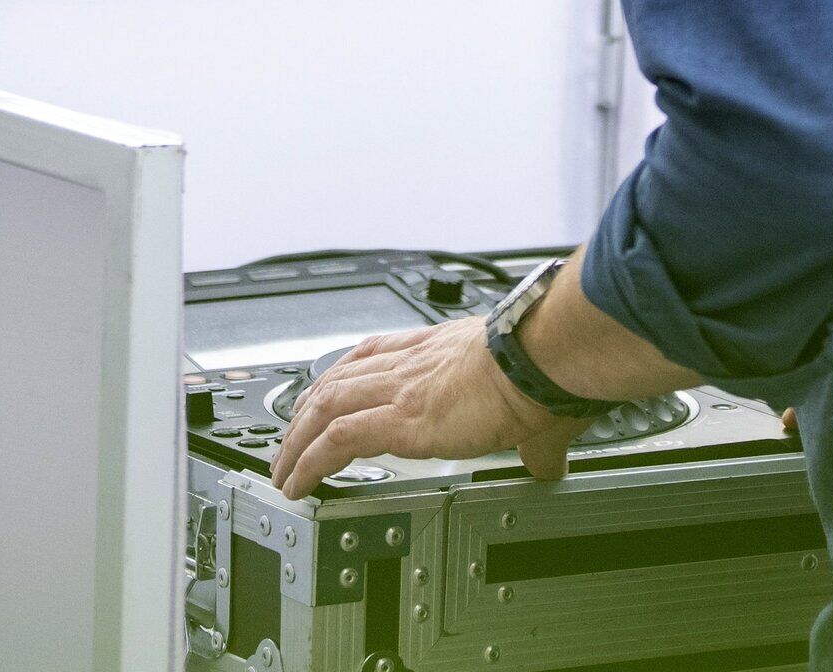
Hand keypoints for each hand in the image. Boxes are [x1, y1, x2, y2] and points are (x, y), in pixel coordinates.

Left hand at [268, 317, 581, 497]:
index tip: (326, 392)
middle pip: (337, 379)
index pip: (372, 354)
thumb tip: (550, 461)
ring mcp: (400, 391)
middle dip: (304, 409)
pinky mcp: (399, 421)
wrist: (539, 357)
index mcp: (436, 349)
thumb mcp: (526, 393)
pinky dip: (309, 462)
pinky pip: (336, 441)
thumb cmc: (540, 365)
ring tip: (282, 469)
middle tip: (288, 437)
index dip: (342, 375)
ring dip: (296, 439)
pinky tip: (298, 482)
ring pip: (325, 407)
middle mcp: (410, 364)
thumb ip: (533, 433)